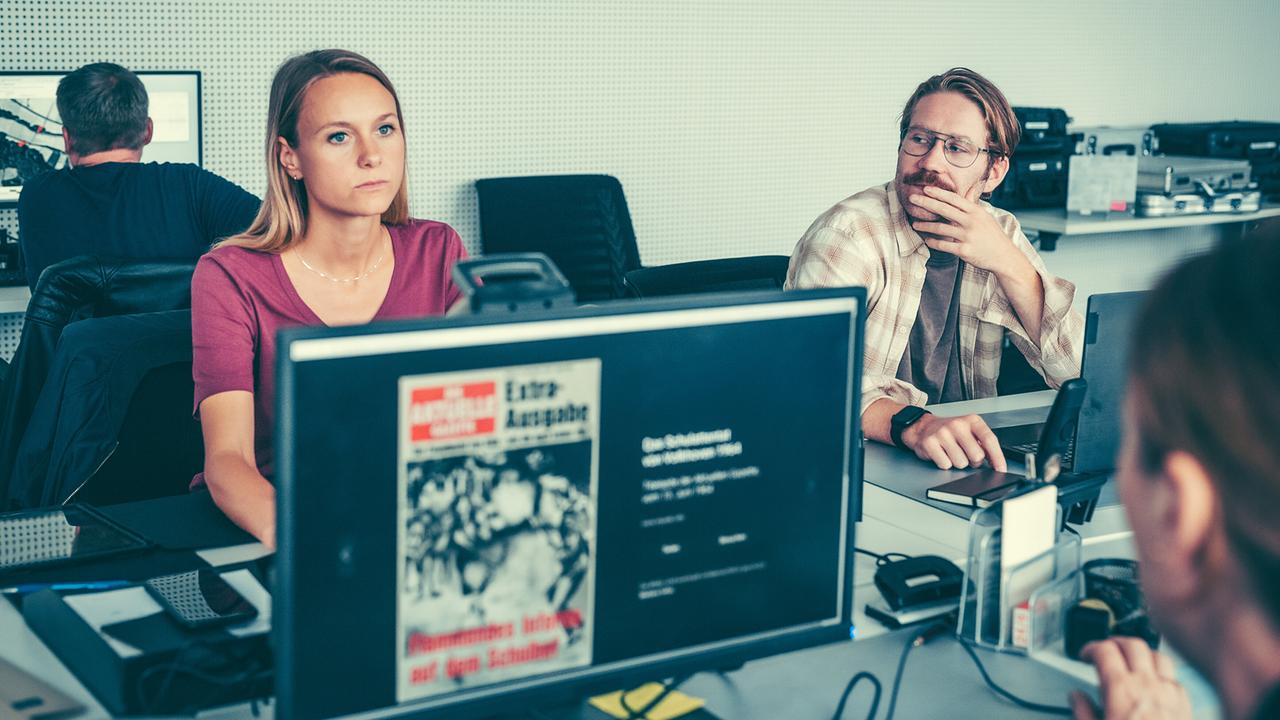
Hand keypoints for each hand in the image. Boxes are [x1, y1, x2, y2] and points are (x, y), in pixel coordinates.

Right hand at [900, 413, 1005, 470]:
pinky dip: (945, 464)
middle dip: (974, 462)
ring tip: (952, 453)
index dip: (997, 457)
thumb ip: (984, 444)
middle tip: (967, 456)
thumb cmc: (951, 432)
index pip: (990, 440)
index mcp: (972, 421)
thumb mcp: (970, 431)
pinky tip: (942, 454)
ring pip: (961, 463)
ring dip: (958, 463)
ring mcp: (943, 433)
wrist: (923, 427)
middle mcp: (958, 424)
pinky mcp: (930, 443)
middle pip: (976, 455)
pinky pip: (945, 464)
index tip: (1001, 469)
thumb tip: (996, 463)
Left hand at [907, 185, 1027, 277]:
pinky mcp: (964, 250)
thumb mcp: (985, 217)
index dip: (938, 193)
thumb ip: (972, 205)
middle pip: (944, 210)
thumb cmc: (992, 235)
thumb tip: (968, 190)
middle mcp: (971, 222)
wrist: (1003, 256)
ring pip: (940, 228)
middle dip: (926, 203)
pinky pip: (943, 245)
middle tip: (912, 198)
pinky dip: (932, 242)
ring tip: (914, 224)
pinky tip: (926, 239)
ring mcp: (967, 236)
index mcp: (975, 211)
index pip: (954, 199)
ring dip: (924, 225)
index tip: (925, 189)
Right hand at [1071, 638, 1191, 719]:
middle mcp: (1147, 686)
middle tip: (1106, 649)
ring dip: (1142, 652)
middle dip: (1115, 641)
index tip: (1085, 655)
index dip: (1091, 647)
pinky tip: (1155, 683)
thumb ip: (1082, 711)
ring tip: (1131, 659)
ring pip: (1158, 655)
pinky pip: (1175, 678)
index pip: (1105, 650)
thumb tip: (1077, 698)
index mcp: (1121, 689)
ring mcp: (1169, 694)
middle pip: (1132, 644)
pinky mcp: (1185, 707)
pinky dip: (1163, 673)